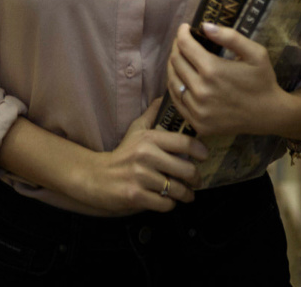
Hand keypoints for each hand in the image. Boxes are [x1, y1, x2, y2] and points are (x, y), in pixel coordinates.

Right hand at [79, 99, 208, 214]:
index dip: (200, 151)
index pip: (184, 143)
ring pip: (177, 189)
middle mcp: (145, 156)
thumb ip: (152, 114)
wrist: (97, 177)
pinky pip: (166, 204)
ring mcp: (140, 177)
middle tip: (197, 180)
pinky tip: (168, 200)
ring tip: (187, 194)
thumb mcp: (136, 129)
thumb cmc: (122, 153)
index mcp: (148, 138)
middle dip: (196, 178)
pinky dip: (170, 204)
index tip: (204, 156)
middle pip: (186, 169)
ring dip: (186, 194)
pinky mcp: (136, 196)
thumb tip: (165, 96)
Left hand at [166, 22, 293, 137]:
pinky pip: (177, 101)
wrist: (269, 114)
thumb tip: (205, 26)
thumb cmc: (262, 80)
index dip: (182, 33)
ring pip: (172, 81)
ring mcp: (197, 110)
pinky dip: (176, 86)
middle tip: (183, 42)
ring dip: (173, 66)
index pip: (185, 45)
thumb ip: (230, 37)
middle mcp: (201, 91)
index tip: (185, 27)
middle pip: (176, 61)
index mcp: (213, 70)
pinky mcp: (197, 123)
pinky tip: (183, 78)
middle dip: (177, 47)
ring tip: (181, 57)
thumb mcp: (255, 52)